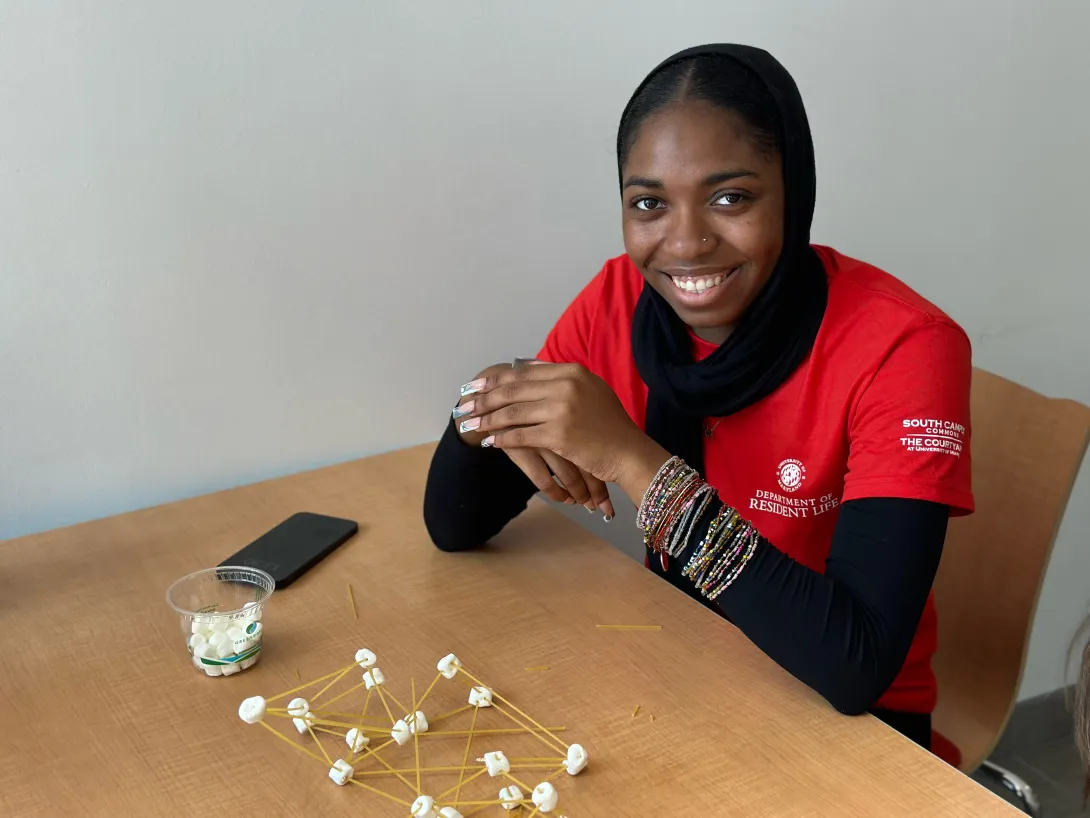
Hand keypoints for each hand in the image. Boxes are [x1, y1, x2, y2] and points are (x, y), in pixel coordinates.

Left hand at [455, 363, 613, 515]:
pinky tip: (489, 441)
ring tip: (471, 425)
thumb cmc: (610, 425)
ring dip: (488, 419)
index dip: (498, 378)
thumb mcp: (590, 392)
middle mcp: (566, 385)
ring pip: (513, 412)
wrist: (628, 451)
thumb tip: (527, 368)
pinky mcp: (558, 434)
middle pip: (515, 389)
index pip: (525, 372)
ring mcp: (562, 409)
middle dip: (485, 397)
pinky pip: (520, 435)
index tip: (478, 384)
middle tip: (465, 404)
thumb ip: (562, 381)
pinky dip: (502, 438)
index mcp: (572, 372)